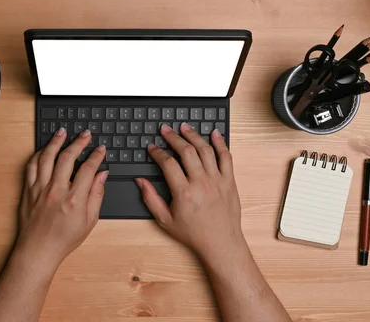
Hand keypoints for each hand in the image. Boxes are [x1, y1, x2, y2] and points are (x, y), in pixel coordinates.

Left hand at [15, 128, 107, 267]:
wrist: (39, 250)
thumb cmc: (64, 239)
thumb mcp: (89, 221)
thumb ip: (97, 195)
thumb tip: (102, 175)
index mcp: (74, 200)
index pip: (88, 169)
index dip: (96, 156)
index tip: (100, 149)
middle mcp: (56, 191)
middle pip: (68, 157)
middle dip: (79, 142)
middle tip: (85, 134)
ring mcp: (40, 189)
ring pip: (47, 157)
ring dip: (56, 142)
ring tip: (63, 132)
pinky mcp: (28, 190)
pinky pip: (32, 166)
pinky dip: (39, 154)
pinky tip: (45, 149)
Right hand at [135, 124, 246, 263]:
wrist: (220, 242)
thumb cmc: (194, 233)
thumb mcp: (165, 220)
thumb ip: (151, 198)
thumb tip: (141, 181)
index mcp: (184, 193)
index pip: (168, 163)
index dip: (158, 152)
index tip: (153, 148)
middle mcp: (201, 183)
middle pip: (186, 151)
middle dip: (173, 137)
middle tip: (166, 130)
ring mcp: (217, 180)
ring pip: (205, 150)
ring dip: (194, 135)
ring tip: (184, 127)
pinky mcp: (229, 181)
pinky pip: (226, 157)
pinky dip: (220, 143)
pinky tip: (214, 134)